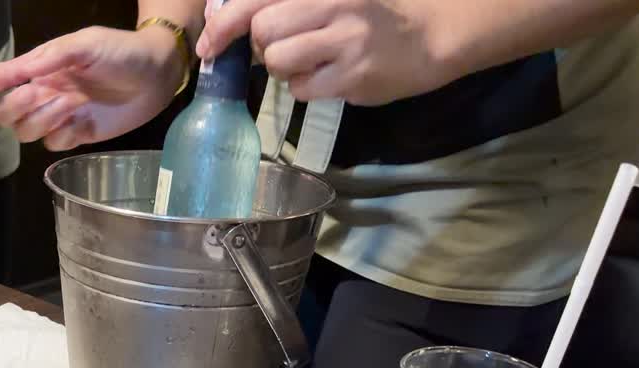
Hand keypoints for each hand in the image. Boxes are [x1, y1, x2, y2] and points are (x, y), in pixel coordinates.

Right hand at [0, 25, 185, 150]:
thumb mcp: (85, 45)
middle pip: (8, 113)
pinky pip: (54, 144)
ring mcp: (62, 116)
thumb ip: (50, 58)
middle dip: (14, 107)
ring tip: (69, 104)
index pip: (9, 78)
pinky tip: (81, 121)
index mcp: (44, 68)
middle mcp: (47, 93)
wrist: (156, 75)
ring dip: (43, 119)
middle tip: (35, 96)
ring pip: (27, 131)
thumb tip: (17, 72)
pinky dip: (62, 135)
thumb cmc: (121, 52)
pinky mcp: (79, 134)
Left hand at [196, 0, 458, 105]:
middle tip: (284, 48)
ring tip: (307, 62)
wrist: (430, 35)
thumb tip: (221, 17)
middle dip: (262, 46)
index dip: (223, 22)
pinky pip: (303, 89)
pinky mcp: (354, 74)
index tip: (208, 44)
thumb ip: (283, 3)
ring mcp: (345, 40)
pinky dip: (306, 88)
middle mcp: (332, 4)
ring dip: (283, 68)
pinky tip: (327, 77)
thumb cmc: (370, 13)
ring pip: (278, 61)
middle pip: (263, 31)